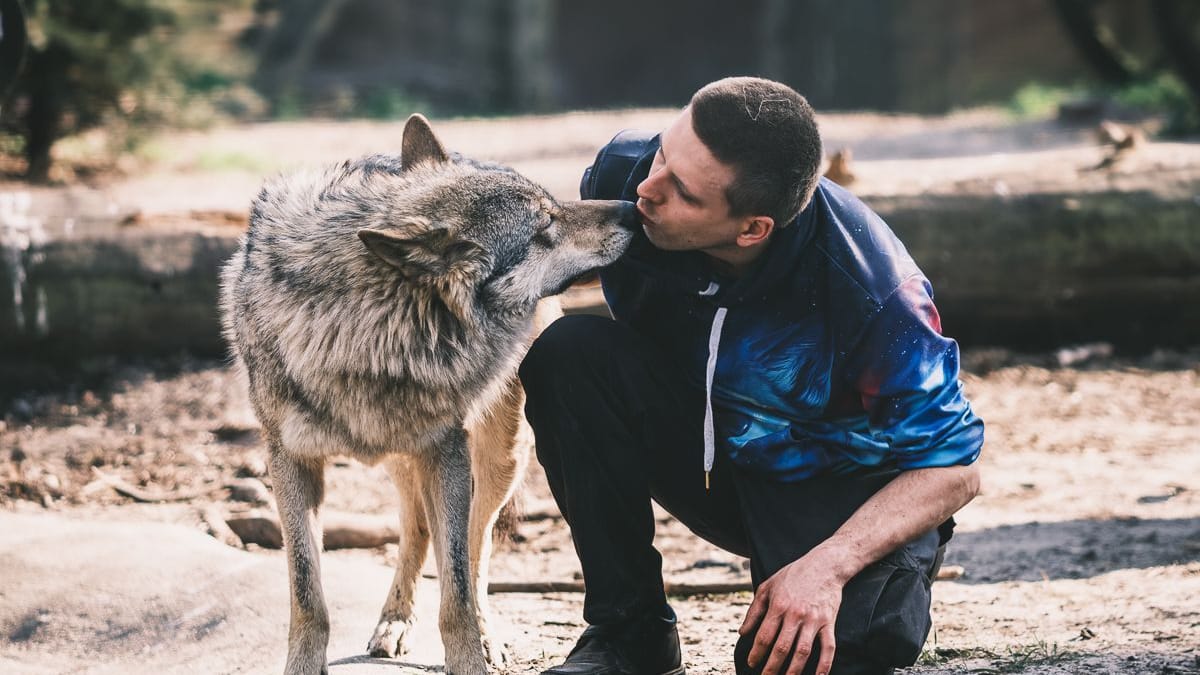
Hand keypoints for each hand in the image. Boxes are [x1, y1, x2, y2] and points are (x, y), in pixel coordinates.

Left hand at [738, 551, 845, 674]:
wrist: (824, 565)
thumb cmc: (793, 575)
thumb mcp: (767, 587)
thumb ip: (754, 611)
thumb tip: (742, 632)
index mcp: (778, 605)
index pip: (764, 636)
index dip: (756, 653)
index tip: (751, 663)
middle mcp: (795, 614)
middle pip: (781, 648)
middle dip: (771, 667)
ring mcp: (813, 620)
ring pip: (802, 652)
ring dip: (793, 670)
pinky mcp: (829, 622)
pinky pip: (828, 648)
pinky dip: (824, 665)